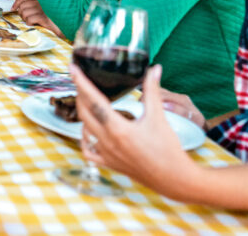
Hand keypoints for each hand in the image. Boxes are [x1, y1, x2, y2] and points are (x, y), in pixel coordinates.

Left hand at [12, 0, 62, 37]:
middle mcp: (42, 2)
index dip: (16, 3)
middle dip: (22, 14)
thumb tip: (17, 0)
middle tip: (28, 19)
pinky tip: (36, 24)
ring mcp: (43, 9)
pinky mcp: (44, 18)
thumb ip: (31, 3)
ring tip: (34, 22)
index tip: (13, 8)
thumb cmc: (51, 20)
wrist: (63, 28)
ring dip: (27, 20)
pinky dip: (30, 23)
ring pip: (24, 13)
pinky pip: (29, 19)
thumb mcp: (41, 9)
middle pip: (22, 6)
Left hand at [73, 63, 196, 199]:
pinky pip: (88, 151)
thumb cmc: (168, 149)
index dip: (81, 82)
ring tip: (86, 101)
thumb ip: (152, 90)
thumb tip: (155, 69)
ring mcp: (105, 154)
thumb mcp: (159, 116)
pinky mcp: (108, 164)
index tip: (72, 68)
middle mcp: (107, 141)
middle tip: (81, 81)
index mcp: (118, 128)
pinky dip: (85, 138)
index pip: (93, 100)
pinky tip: (89, 130)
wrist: (174, 179)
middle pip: (84, 112)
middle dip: (80, 94)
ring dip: (83, 113)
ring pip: (84, 129)